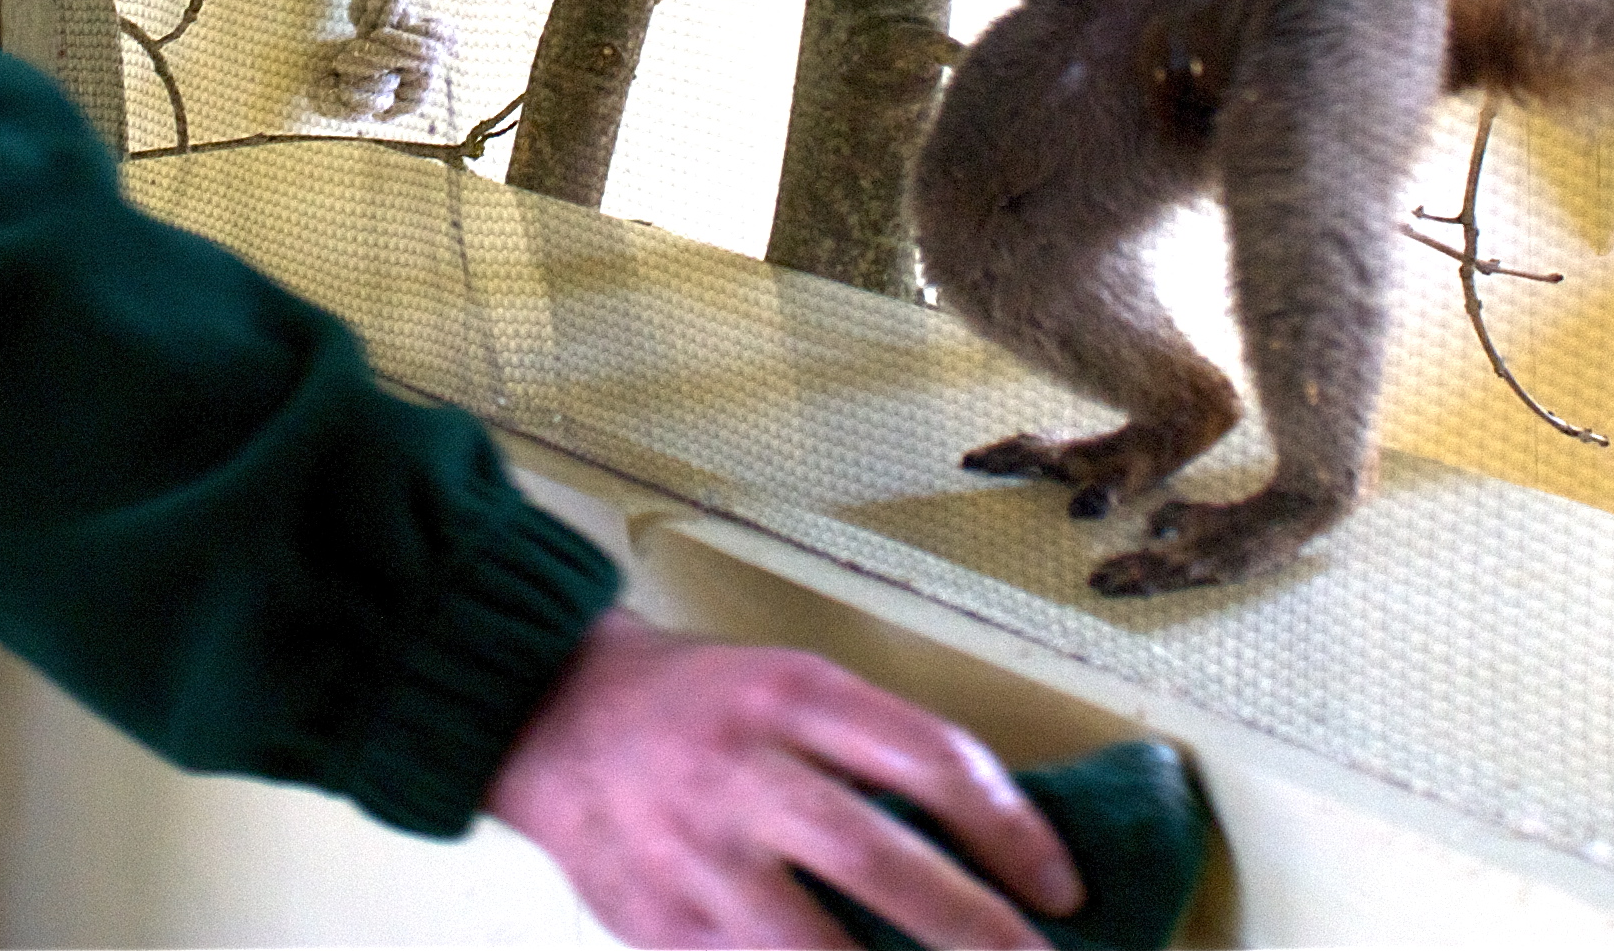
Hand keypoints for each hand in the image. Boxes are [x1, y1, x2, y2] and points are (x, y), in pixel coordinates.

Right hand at [485, 612, 1080, 948]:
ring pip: (812, 947)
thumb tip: (993, 848)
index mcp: (791, 696)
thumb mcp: (791, 688)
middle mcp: (744, 772)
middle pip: (881, 861)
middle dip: (975, 930)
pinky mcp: (659, 925)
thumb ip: (876, 755)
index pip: (931, 760)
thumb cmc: (696, 705)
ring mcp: (696, 858)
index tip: (1060, 886)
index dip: (1012, 832)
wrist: (554, 713)